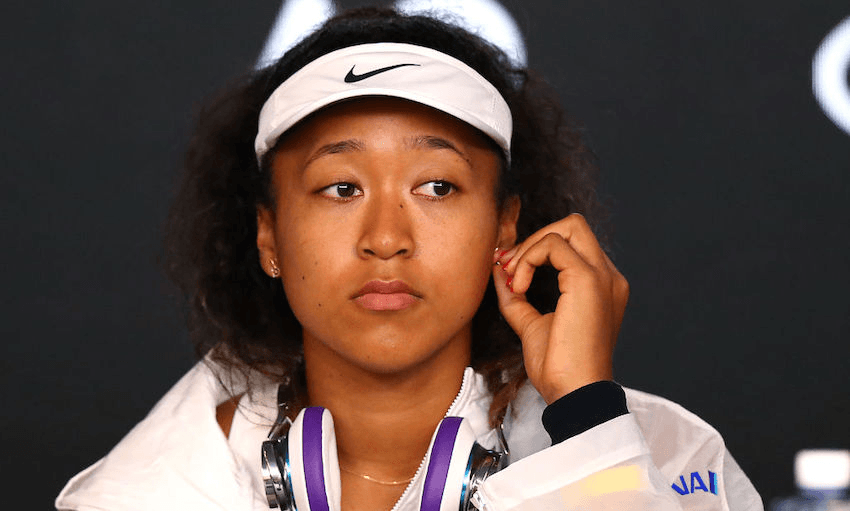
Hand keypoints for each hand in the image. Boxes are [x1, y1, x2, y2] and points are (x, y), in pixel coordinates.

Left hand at [493, 214, 628, 403]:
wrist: (573, 394)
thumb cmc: (558, 367)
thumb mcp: (530, 324)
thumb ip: (517, 296)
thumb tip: (497, 270)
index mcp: (601, 287)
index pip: (572, 244)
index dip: (536, 249)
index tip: (510, 274)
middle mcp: (609, 277)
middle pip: (574, 226)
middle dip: (535, 239)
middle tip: (510, 269)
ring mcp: (603, 276)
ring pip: (567, 227)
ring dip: (530, 247)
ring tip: (513, 280)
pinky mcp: (588, 280)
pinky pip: (553, 244)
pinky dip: (529, 259)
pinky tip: (519, 288)